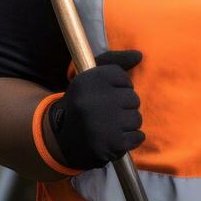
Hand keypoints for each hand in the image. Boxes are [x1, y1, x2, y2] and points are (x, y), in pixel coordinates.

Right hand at [46, 50, 143, 169]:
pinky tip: (114, 138)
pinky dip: (130, 139)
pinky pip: (137, 136)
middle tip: (107, 114)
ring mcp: (102, 124)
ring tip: (110, 126)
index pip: (124, 78)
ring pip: (137, 118)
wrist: (61, 139)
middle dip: (124, 107)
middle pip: (133, 98)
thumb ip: (115, 62)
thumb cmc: (82, 103)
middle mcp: (93, 101)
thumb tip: (140, 55)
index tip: (105, 96)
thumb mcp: (90, 77)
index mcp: (87, 81)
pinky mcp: (111, 144)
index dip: (119, 88)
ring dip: (127, 124)